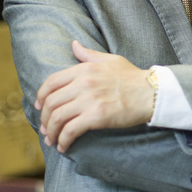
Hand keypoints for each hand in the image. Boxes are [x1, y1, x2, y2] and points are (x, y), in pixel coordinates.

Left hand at [36, 41, 153, 152]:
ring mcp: (90, 100)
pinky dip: (63, 140)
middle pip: (51, 102)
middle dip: (44, 118)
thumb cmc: (133, 77)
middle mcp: (84, 83)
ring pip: (57, 118)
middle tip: (45, 128)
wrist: (152, 93)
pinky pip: (71, 130)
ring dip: (51, 132)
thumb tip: (73, 44)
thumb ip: (89, 54)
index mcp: (84, 69)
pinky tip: (64, 146)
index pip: (51, 82)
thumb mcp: (110, 60)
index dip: (40, 96)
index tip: (39, 107)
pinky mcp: (97, 116)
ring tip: (52, 139)